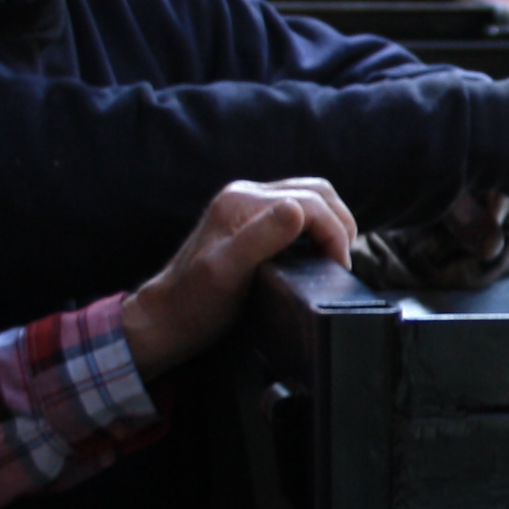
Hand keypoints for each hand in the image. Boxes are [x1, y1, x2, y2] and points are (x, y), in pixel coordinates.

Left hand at [120, 178, 358, 375]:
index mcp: (241, 202)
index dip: (334, 231)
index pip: (310, 202)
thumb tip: (298, 210)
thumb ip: (262, 238)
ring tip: (334, 255)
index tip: (340, 266)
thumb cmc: (194, 303)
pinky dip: (316, 227)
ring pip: (309, 197)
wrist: (166, 317)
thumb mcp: (227, 273)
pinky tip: (315, 252)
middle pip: (315, 191)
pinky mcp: (250, 220)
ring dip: (330, 222)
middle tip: (342, 260)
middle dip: (338, 222)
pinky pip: (296, 211)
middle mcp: (244, 195)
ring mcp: (247, 206)